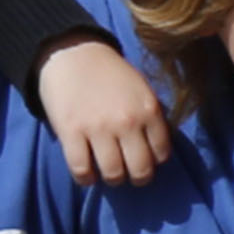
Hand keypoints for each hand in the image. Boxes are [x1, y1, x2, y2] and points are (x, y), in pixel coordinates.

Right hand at [34, 36, 169, 187]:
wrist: (72, 54)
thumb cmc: (109, 74)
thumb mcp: (141, 89)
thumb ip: (150, 116)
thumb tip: (156, 150)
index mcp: (149, 110)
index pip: (161, 153)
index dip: (154, 161)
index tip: (145, 159)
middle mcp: (127, 122)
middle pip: (141, 170)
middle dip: (138, 178)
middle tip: (130, 174)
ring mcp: (99, 128)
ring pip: (113, 174)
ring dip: (113, 179)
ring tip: (109, 173)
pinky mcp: (71, 132)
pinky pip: (82, 170)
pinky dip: (86, 179)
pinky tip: (87, 175)